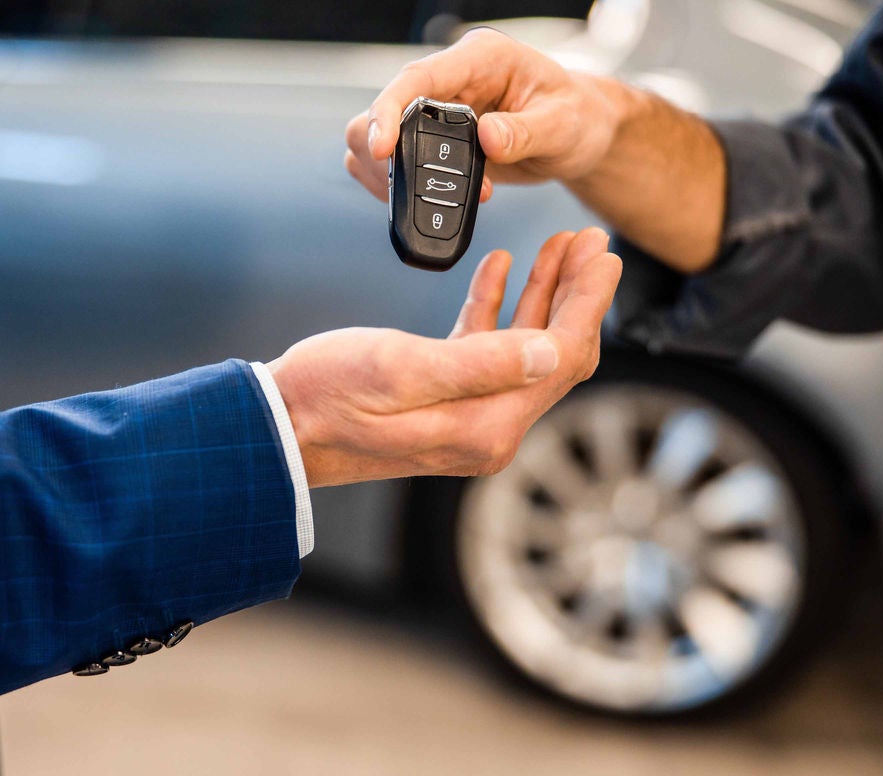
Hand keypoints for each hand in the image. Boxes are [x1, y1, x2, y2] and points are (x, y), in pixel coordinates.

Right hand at [269, 227, 620, 486]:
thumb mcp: (403, 369)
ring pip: (524, 348)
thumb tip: (552, 351)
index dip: (588, 302)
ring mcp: (464, 417)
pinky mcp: (439, 401)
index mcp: (485, 426)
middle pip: (553, 353)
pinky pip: (484, 351)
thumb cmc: (327, 397)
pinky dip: (497, 308)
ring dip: (542, 294)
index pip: (560, 359)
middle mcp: (485, 428)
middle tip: (591, 240)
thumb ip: (481, 362)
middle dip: (576, 293)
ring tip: (558, 245)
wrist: (277, 428)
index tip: (605, 253)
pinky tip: (501, 268)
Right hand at [344, 27, 620, 203]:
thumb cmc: (577, 117)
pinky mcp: (429, 140)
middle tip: (419, 192)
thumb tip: (486, 137)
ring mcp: (434, 111)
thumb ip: (525, 131)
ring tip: (431, 200)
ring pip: (372, 138)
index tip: (381, 149)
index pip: (415, 79)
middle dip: (387, 157)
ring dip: (390, 176)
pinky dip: (395, 186)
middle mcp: (448, 80)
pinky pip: (389, 162)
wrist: (579, 133)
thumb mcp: (564, 124)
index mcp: (478, 60)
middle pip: (382, 110)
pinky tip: (426, 200)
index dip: (388, 111)